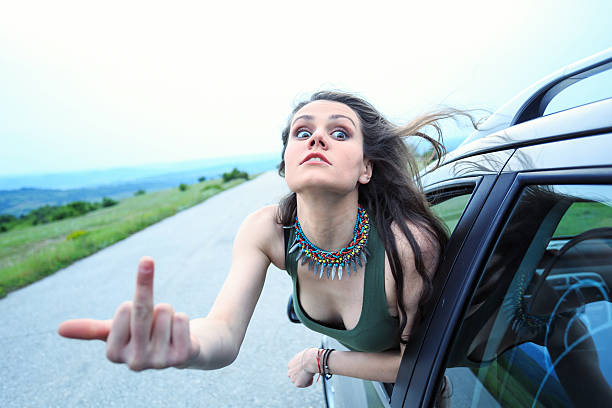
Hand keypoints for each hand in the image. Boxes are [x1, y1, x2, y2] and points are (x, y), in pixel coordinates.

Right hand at [58, 256, 199, 370]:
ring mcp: (159, 363)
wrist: (180, 349)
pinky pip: (182, 319)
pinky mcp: (181, 357)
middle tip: (147, 263)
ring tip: (166, 327)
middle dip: (145, 286)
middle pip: (142, 310)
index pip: (124, 309)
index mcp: (113, 354)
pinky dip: (182, 318)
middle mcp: (135, 363)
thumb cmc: (143, 335)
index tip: (134, 316)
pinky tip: (179, 334)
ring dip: (168, 312)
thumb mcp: (116, 330)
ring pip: (164, 311)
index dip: (131, 305)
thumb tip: (59, 329)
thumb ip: (91, 329)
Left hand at [287, 348, 316, 387]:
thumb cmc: (309, 355)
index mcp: (290, 365)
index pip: (295, 370)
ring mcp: (293, 379)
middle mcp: (290, 372)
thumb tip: (311, 358)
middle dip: (302, 377)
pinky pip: (305, 384)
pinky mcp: (297, 384)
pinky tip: (311, 376)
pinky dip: (310, 381)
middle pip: (295, 377)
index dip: (301, 371)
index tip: (307, 370)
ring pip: (301, 381)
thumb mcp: (305, 356)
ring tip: (311, 373)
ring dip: (306, 379)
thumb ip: (304, 360)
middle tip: (309, 374)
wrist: (309, 360)